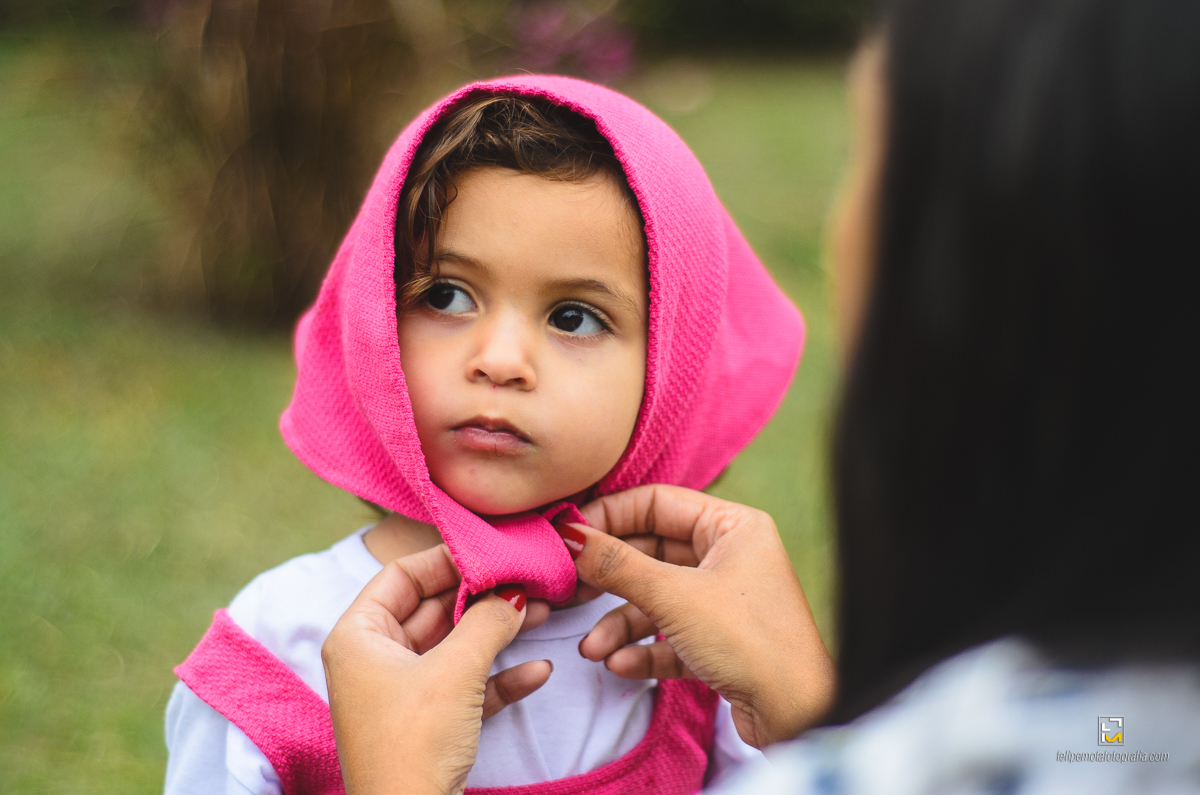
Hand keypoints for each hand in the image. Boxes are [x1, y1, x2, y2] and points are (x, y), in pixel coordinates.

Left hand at [322, 544, 552, 794]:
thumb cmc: (414, 742)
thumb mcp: (455, 670)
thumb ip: (489, 621)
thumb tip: (517, 592)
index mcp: (358, 637)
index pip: (400, 575)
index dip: (447, 559)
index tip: (492, 549)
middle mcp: (373, 660)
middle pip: (433, 608)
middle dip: (483, 596)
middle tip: (526, 577)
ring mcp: (401, 694)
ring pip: (454, 647)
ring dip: (498, 631)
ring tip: (544, 612)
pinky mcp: (427, 725)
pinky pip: (465, 687)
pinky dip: (499, 677)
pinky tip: (539, 671)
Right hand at [559, 484, 834, 747]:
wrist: (799, 716)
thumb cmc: (749, 641)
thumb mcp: (673, 596)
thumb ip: (616, 564)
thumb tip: (567, 535)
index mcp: (732, 526)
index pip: (657, 502)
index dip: (608, 516)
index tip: (566, 536)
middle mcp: (731, 556)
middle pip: (651, 551)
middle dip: (609, 578)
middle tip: (568, 590)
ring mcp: (725, 600)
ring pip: (656, 599)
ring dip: (620, 623)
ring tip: (593, 649)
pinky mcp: (720, 643)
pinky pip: (670, 636)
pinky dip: (643, 649)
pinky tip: (620, 666)